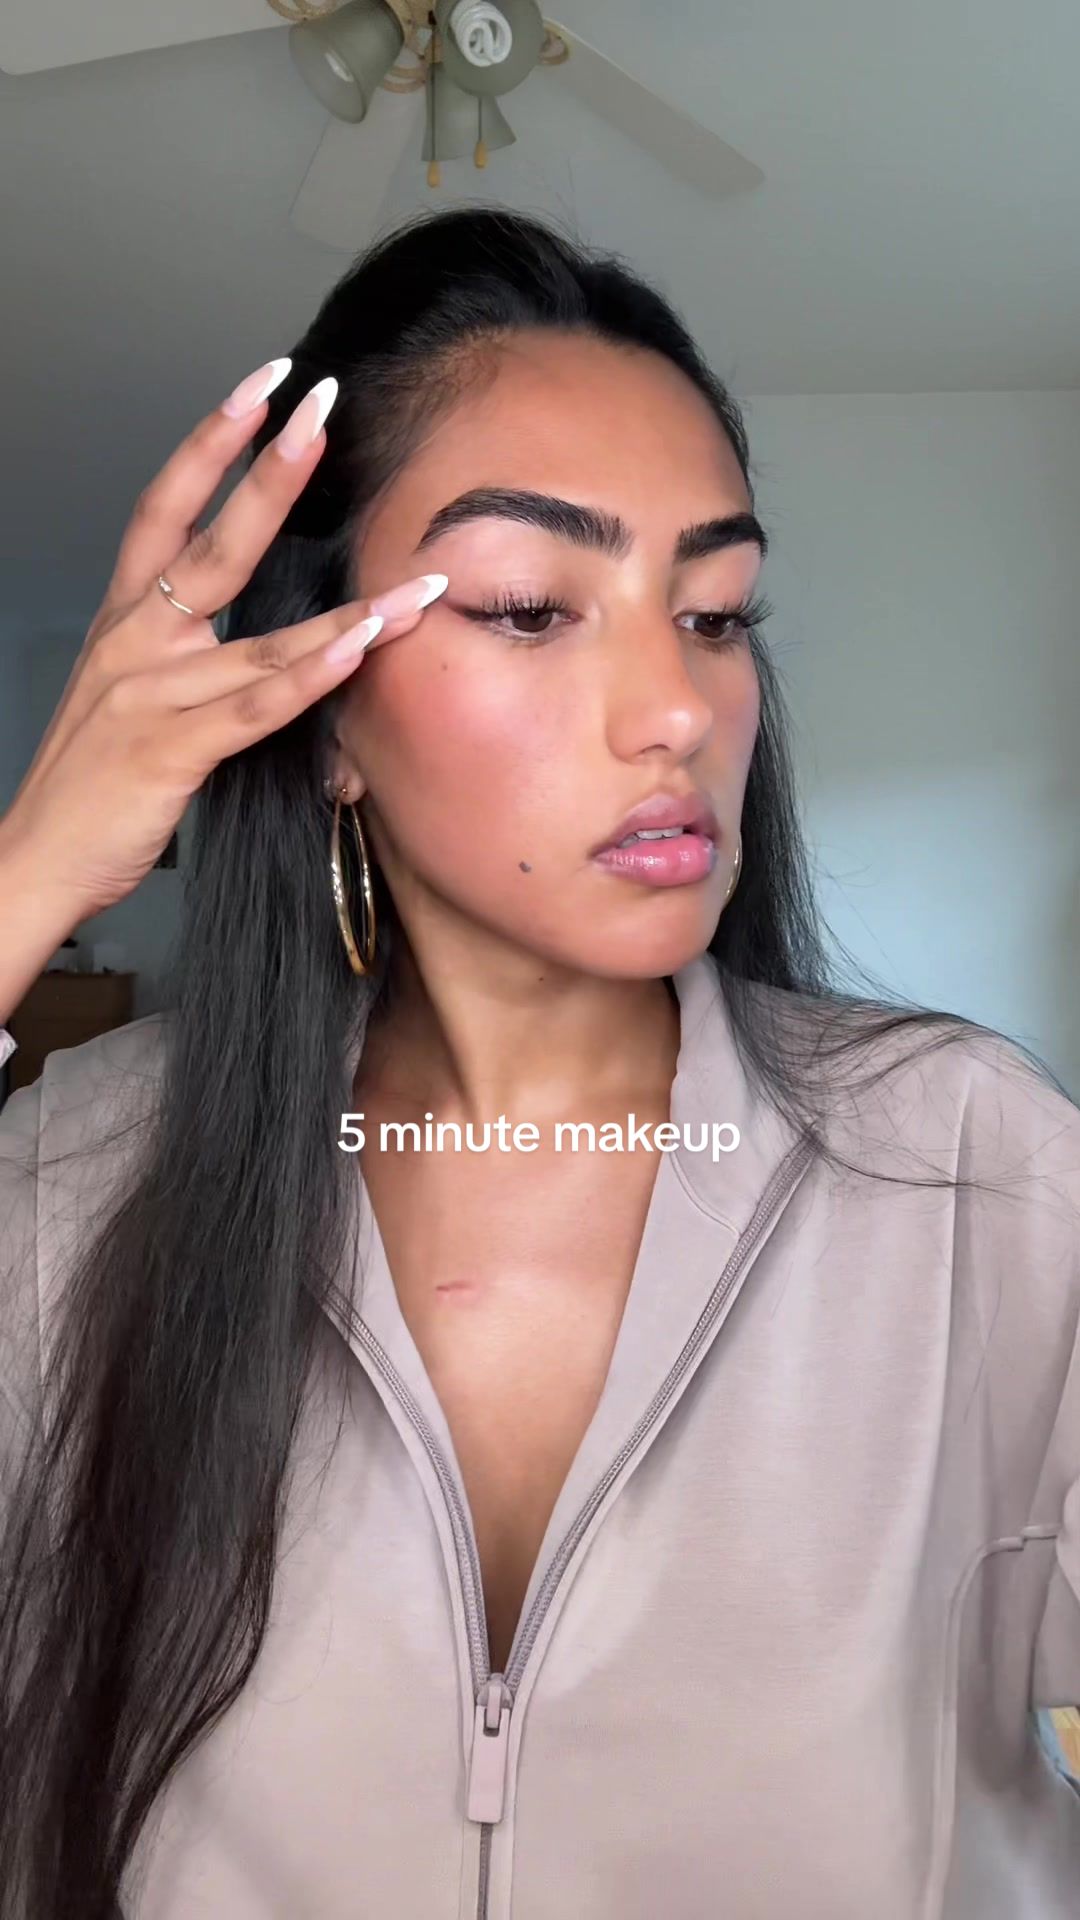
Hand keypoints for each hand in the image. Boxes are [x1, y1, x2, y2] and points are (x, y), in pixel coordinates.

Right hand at [0, 358, 446, 925]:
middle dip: (270, 470)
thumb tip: (270, 645)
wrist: (36, 857)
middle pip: (211, 540)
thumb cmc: (92, 783)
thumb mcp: (133, 699)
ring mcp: (153, 692)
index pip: (165, 506)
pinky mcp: (173, 749)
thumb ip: (193, 662)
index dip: (211, 441)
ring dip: (348, 608)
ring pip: (262, 635)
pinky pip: (257, 705)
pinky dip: (314, 675)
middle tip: (320, 409)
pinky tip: (361, 647)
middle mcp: (136, 641)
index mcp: (125, 620)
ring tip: (413, 582)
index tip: (260, 385)